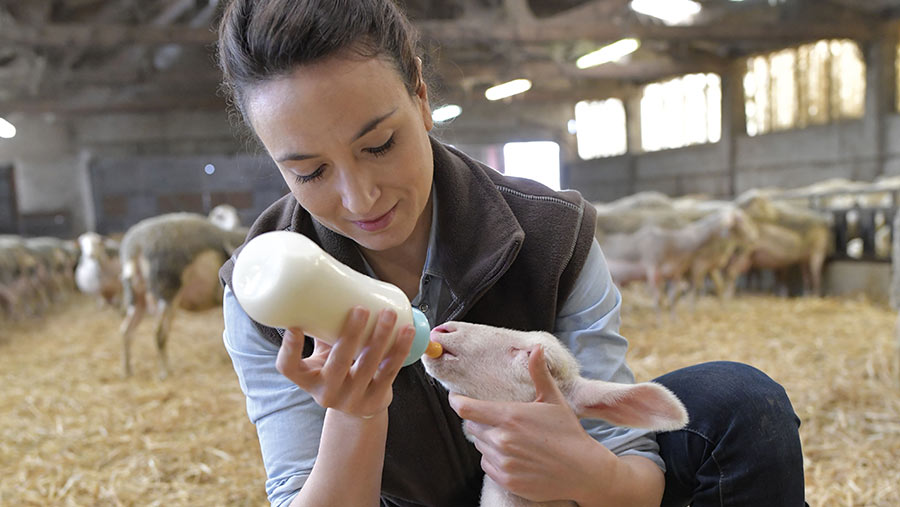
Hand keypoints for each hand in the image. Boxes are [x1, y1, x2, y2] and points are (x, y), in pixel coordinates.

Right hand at [275, 306, 414, 418]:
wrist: (357, 410)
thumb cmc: (337, 371)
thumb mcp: (321, 357)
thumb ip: (320, 330)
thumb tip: (320, 288)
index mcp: (307, 380)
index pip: (288, 368)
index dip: (290, 349)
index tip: (295, 327)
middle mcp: (326, 393)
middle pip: (337, 363)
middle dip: (350, 334)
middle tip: (361, 309)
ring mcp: (352, 399)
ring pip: (368, 365)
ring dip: (380, 337)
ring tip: (388, 314)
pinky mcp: (375, 399)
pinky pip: (390, 371)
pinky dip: (399, 349)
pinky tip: (407, 331)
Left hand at [449, 346, 615, 502]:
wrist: (583, 471)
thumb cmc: (568, 433)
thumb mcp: (554, 399)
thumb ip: (539, 373)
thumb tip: (535, 348)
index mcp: (509, 416)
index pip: (466, 409)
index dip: (456, 401)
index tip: (457, 397)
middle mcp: (501, 440)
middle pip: (472, 428)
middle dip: (481, 422)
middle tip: (500, 420)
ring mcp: (503, 462)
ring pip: (480, 447)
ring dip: (489, 441)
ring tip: (513, 439)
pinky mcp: (506, 480)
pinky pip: (487, 466)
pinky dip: (495, 460)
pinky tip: (515, 456)